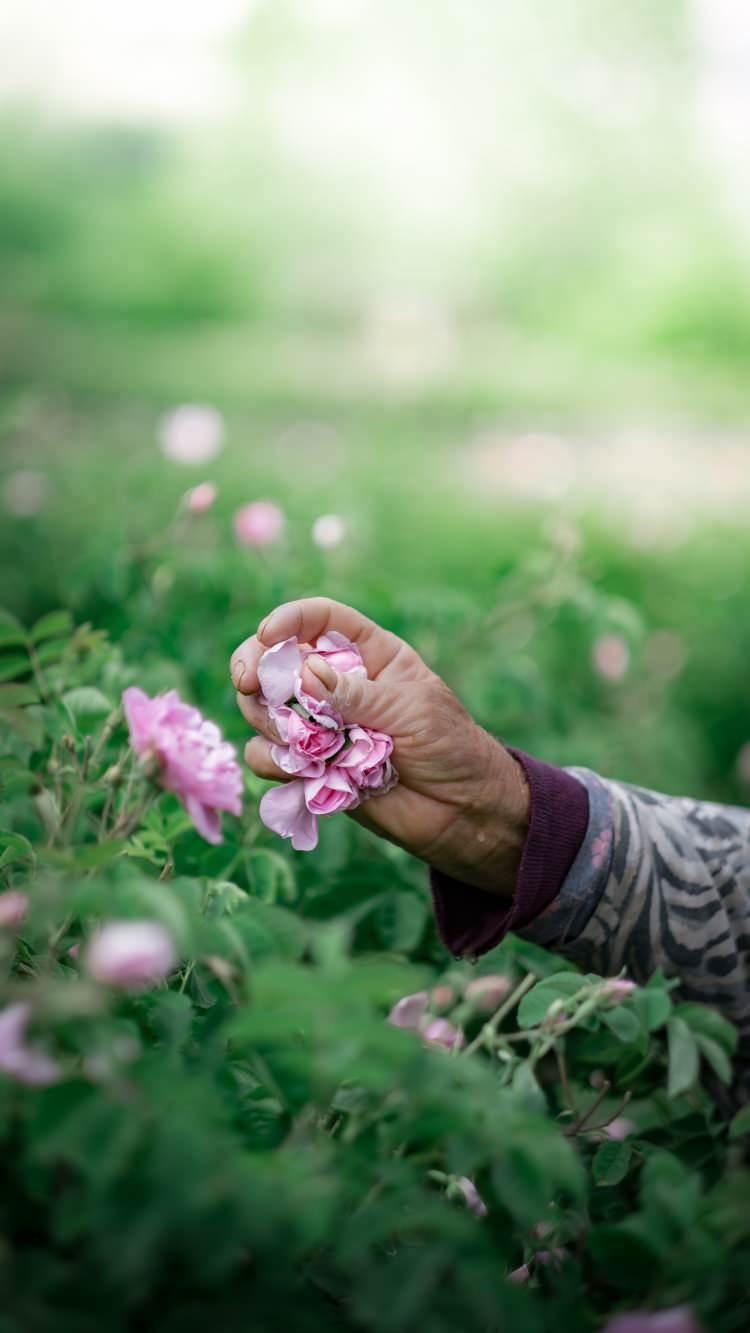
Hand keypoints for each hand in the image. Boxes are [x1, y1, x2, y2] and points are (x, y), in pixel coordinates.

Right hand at [230, 598, 529, 895]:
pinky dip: (273, 762)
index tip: (268, 634)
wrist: (462, 811)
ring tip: (296, 741)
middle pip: (275, 660)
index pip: (320, 620)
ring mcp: (319, 727)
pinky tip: (300, 772)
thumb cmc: (451, 747)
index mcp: (368, 655)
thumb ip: (359, 694)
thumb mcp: (412, 710)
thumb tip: (305, 672)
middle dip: (254, 667)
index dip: (290, 620)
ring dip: (266, 719)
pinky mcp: (310, 767)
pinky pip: (268, 757)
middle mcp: (336, 685)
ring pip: (262, 708)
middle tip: (248, 683)